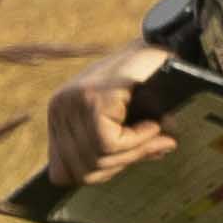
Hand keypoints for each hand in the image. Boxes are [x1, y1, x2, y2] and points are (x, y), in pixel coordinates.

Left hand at [42, 45, 179, 186]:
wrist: (164, 47)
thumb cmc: (146, 83)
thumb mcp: (126, 124)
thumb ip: (120, 149)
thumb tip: (126, 172)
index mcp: (58, 115)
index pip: (61, 173)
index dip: (98, 175)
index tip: (128, 158)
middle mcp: (59, 107)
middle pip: (82, 169)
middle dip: (121, 164)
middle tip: (152, 145)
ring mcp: (74, 101)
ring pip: (98, 157)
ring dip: (134, 150)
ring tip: (154, 131)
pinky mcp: (94, 98)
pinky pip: (111, 142)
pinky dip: (136, 140)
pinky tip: (152, 124)